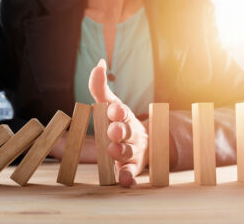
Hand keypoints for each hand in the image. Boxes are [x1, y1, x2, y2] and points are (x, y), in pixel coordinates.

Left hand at [89, 59, 148, 186]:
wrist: (144, 143)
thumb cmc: (121, 121)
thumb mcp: (110, 103)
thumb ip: (101, 87)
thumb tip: (99, 62)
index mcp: (124, 116)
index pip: (121, 112)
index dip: (117, 111)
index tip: (114, 109)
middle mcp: (130, 133)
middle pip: (126, 132)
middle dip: (120, 130)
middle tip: (113, 130)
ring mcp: (133, 151)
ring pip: (128, 152)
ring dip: (121, 151)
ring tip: (113, 150)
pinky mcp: (132, 167)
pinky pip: (132, 173)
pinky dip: (129, 177)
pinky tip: (124, 181)